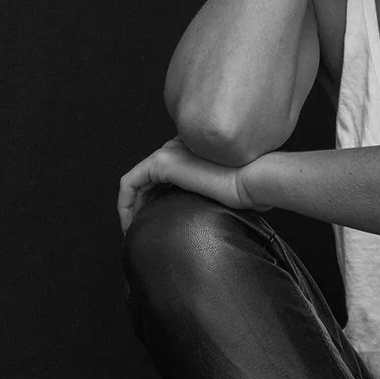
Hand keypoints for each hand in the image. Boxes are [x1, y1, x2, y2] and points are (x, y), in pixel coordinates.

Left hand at [117, 137, 266, 235]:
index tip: (158, 224)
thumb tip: (218, 223)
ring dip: (131, 207)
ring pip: (137, 181)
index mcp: (196, 150)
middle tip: (142, 231)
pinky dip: (125, 204)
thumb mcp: (230, 194)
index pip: (167, 175)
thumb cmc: (252, 190)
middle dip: (142, 206)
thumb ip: (218, 197)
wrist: (253, 179)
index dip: (157, 201)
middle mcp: (179, 146)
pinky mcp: (161, 162)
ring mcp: (169, 152)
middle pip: (149, 178)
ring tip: (133, 232)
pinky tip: (130, 225)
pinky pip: (130, 183)